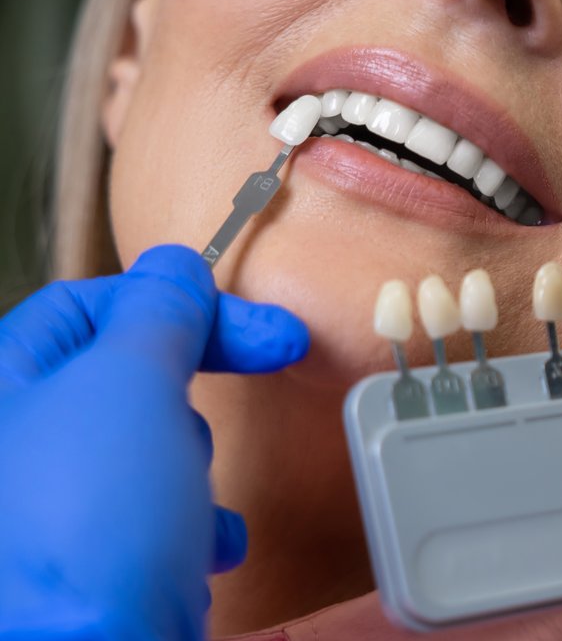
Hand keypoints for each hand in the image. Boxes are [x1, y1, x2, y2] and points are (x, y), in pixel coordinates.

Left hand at [0, 245, 308, 639]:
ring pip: (138, 453)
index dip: (176, 305)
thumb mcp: (131, 382)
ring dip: (189, 466)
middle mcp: (8, 450)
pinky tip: (203, 550)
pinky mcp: (79, 575)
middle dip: (186, 392)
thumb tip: (175, 266)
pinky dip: (185, 530)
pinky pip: (143, 525)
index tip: (257, 330)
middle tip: (240, 403)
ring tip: (198, 496)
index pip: (84, 306)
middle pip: (116, 380)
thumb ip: (157, 312)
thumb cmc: (85, 528)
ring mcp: (36, 519)